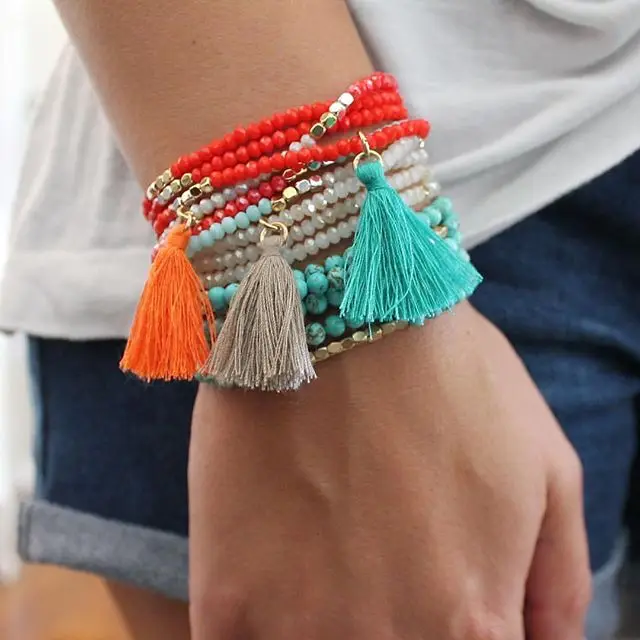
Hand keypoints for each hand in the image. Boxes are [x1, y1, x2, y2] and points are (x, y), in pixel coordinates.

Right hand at [188, 302, 590, 639]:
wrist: (335, 308)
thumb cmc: (447, 374)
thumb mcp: (546, 467)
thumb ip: (558, 580)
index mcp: (473, 626)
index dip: (450, 631)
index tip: (427, 590)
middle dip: (385, 625)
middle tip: (370, 561)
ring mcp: (298, 629)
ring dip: (317, 624)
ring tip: (319, 560)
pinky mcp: (225, 600)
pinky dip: (256, 625)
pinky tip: (265, 578)